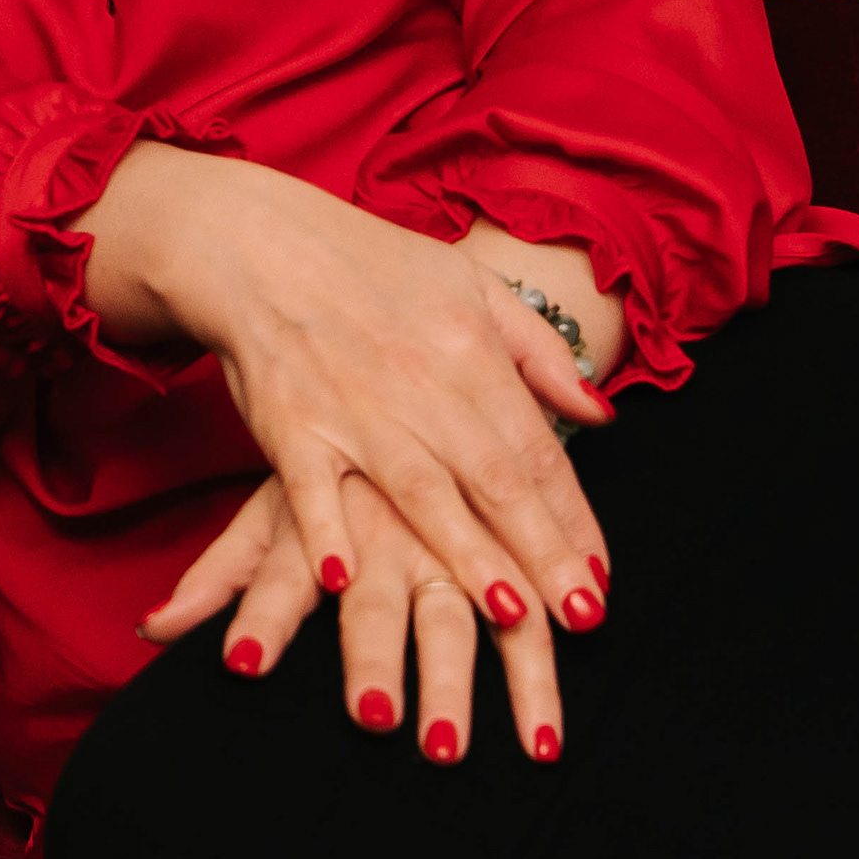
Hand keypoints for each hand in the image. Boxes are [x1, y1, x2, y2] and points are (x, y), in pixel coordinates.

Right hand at [80, 147, 615, 638]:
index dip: (573, 518)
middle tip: (581, 617)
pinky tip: (345, 579)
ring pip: (420, 493)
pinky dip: (326, 531)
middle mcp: (420, 383)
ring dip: (466, 556)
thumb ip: (540, 351)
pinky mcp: (288, 424)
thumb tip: (601, 415)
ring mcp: (351, 408)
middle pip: (494, 480)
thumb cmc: (369, 265)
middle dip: (542, 553)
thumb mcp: (473, 284)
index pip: (537, 449)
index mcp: (471, 350)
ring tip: (512, 616)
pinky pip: (310, 487)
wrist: (257, 240)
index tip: (600, 580)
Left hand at [142, 473, 570, 763]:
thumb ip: (219, 578)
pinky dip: (537, 673)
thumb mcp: (273, 515)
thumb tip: (151, 626)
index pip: (283, 577)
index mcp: (324, 527)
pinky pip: (529, 621)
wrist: (415, 381)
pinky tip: (543, 738)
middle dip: (370, 665)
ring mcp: (453, 548)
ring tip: (452, 754)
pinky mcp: (508, 557)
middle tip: (368, 722)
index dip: (262, 616)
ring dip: (459, 690)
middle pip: (376, 610)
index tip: (241, 661)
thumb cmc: (335, 468)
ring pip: (461, 623)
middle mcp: (387, 540)